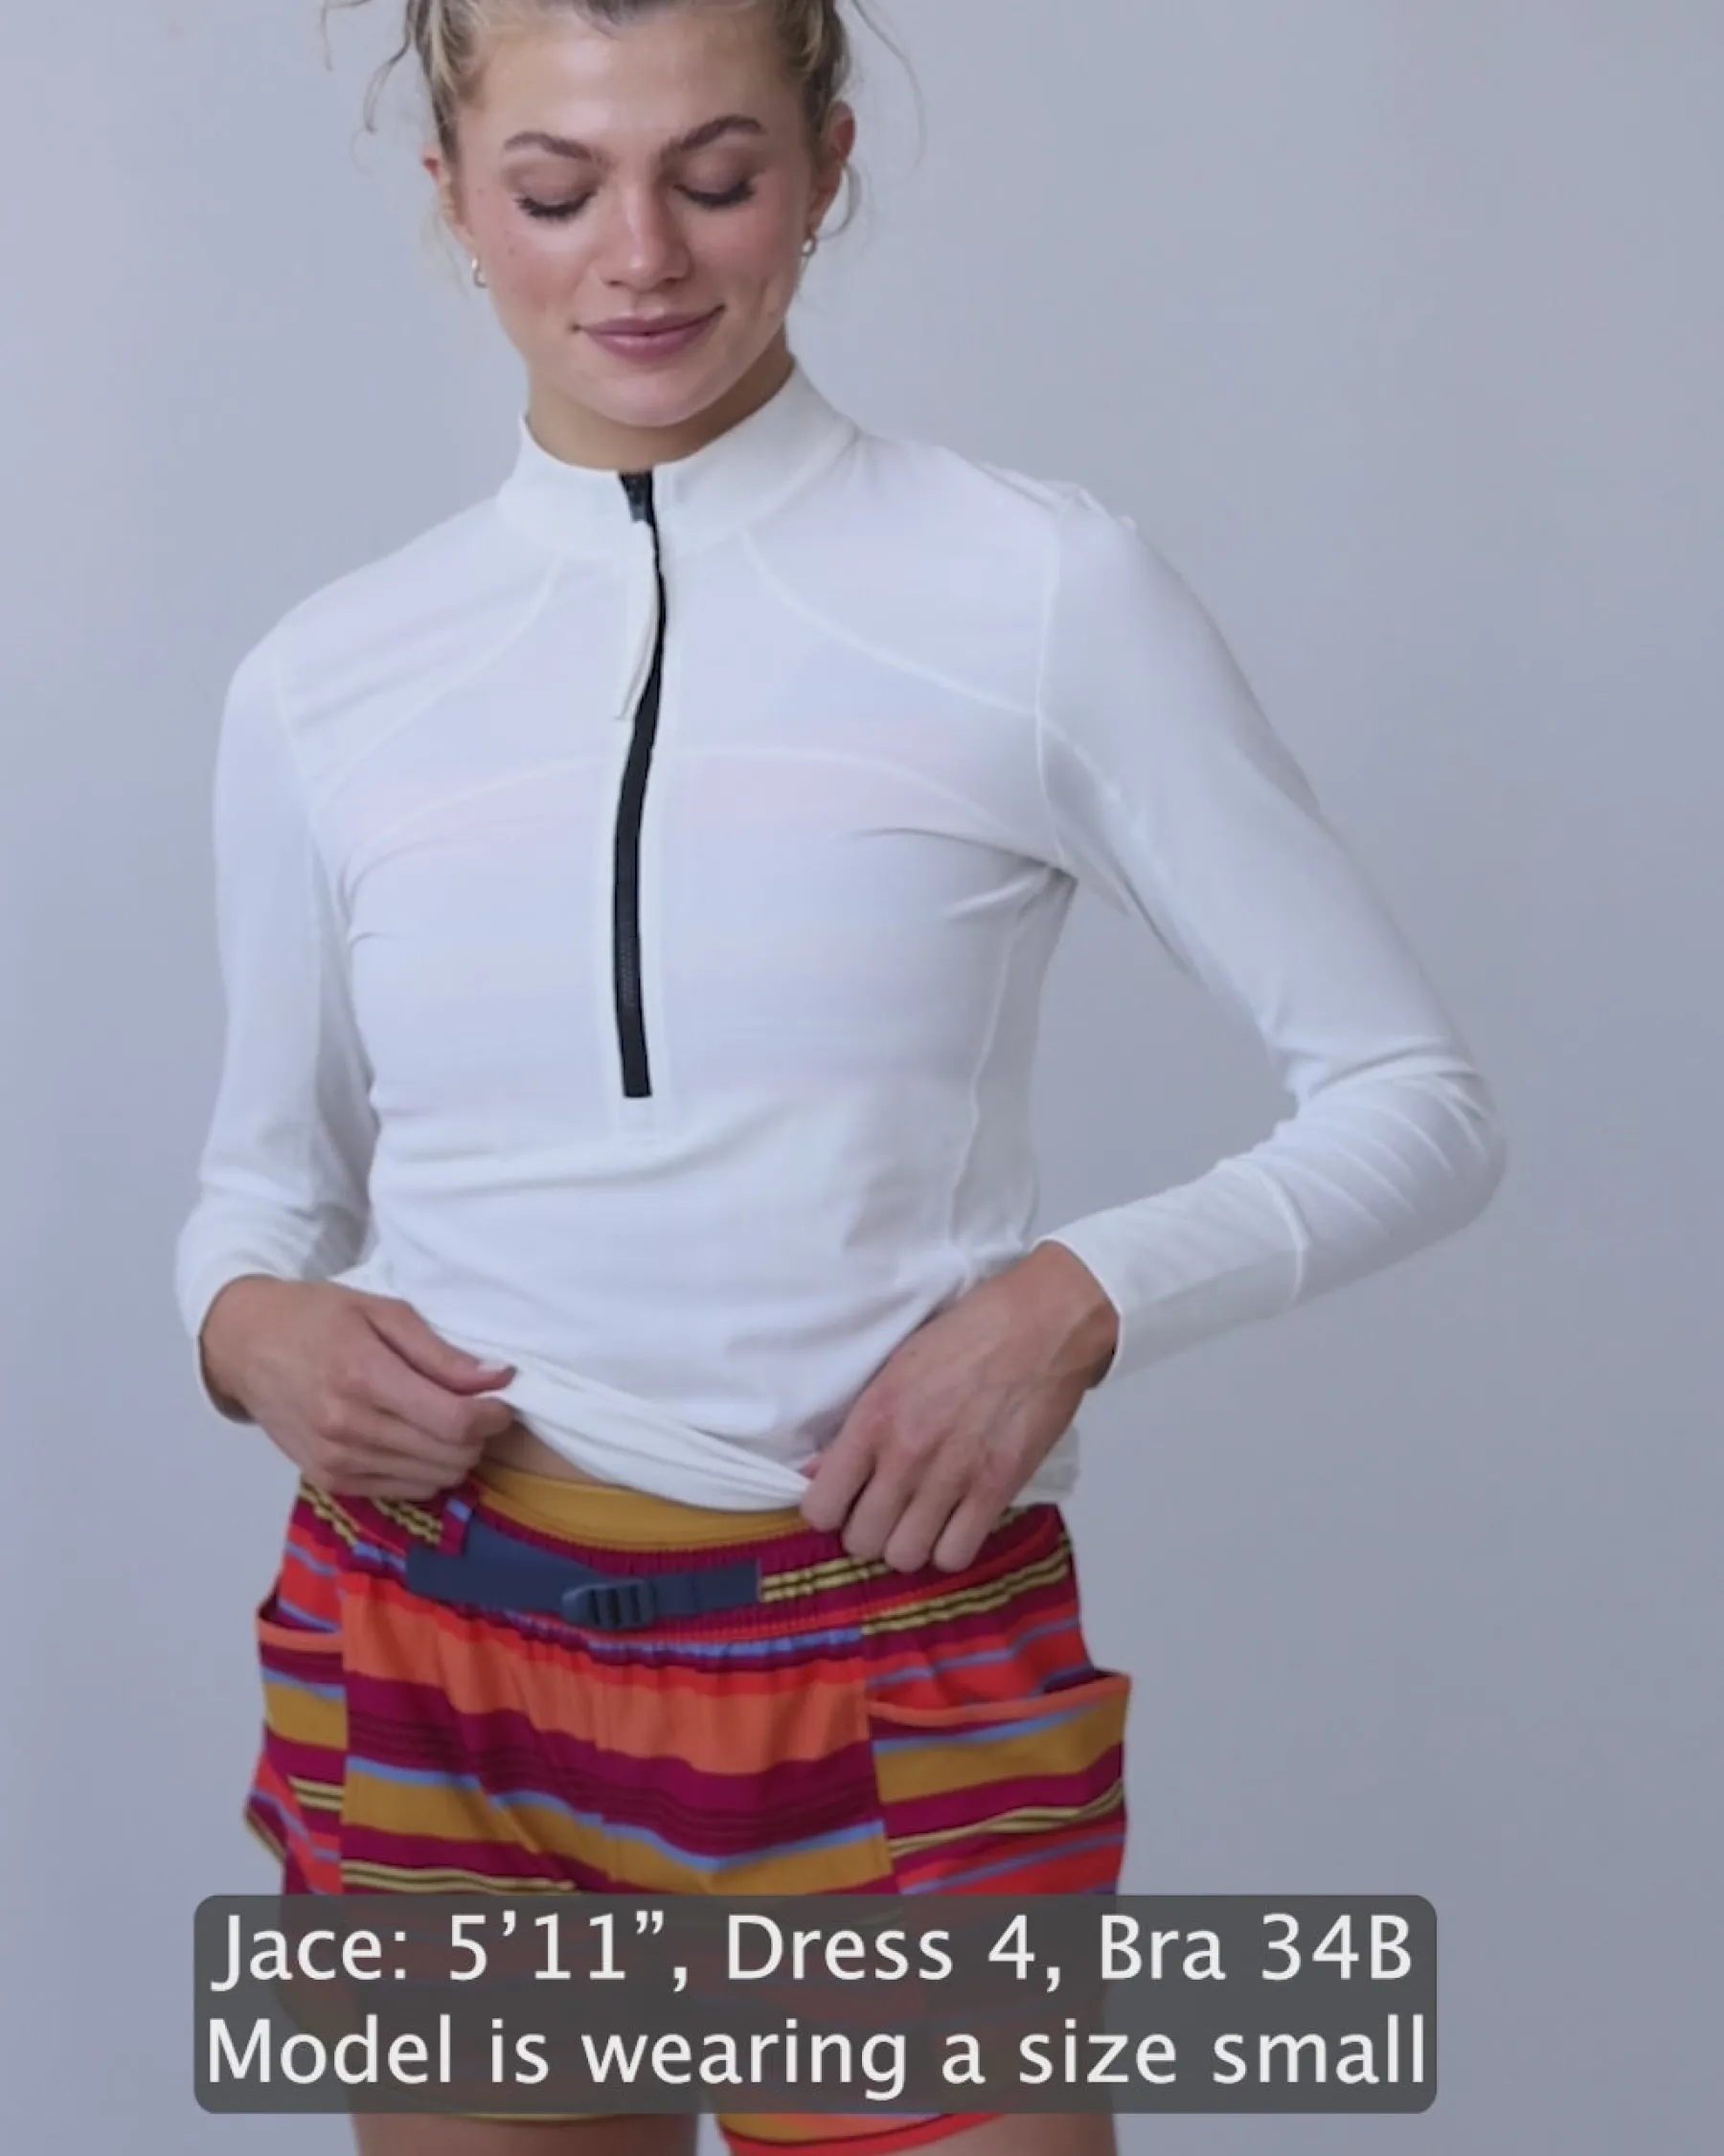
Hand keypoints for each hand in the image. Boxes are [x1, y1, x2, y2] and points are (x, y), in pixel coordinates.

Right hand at [199, 1276, 520, 1500]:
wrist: (245, 1345)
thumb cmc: (316, 1317)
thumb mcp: (381, 1311)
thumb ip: (440, 1352)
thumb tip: (498, 1377)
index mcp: (363, 1375)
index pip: (454, 1421)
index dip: (492, 1416)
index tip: (501, 1400)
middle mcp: (348, 1427)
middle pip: (448, 1455)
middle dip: (477, 1435)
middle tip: (476, 1407)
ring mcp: (335, 1460)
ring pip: (431, 1479)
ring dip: (453, 1455)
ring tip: (445, 1421)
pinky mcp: (328, 1481)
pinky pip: (402, 1492)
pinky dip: (423, 1470)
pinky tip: (417, 1440)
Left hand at [797, 1243, 1118, 1573]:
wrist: (1041, 1324)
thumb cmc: (967, 1334)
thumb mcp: (897, 1366)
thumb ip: (861, 1424)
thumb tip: (822, 1470)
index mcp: (874, 1418)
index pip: (821, 1505)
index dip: (828, 1511)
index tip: (842, 1501)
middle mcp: (906, 1455)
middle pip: (861, 1541)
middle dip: (867, 1532)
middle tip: (882, 1512)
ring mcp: (952, 1477)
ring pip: (904, 1557)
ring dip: (906, 1544)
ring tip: (917, 1522)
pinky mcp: (996, 1490)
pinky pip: (955, 1556)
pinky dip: (950, 1548)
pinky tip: (953, 1525)